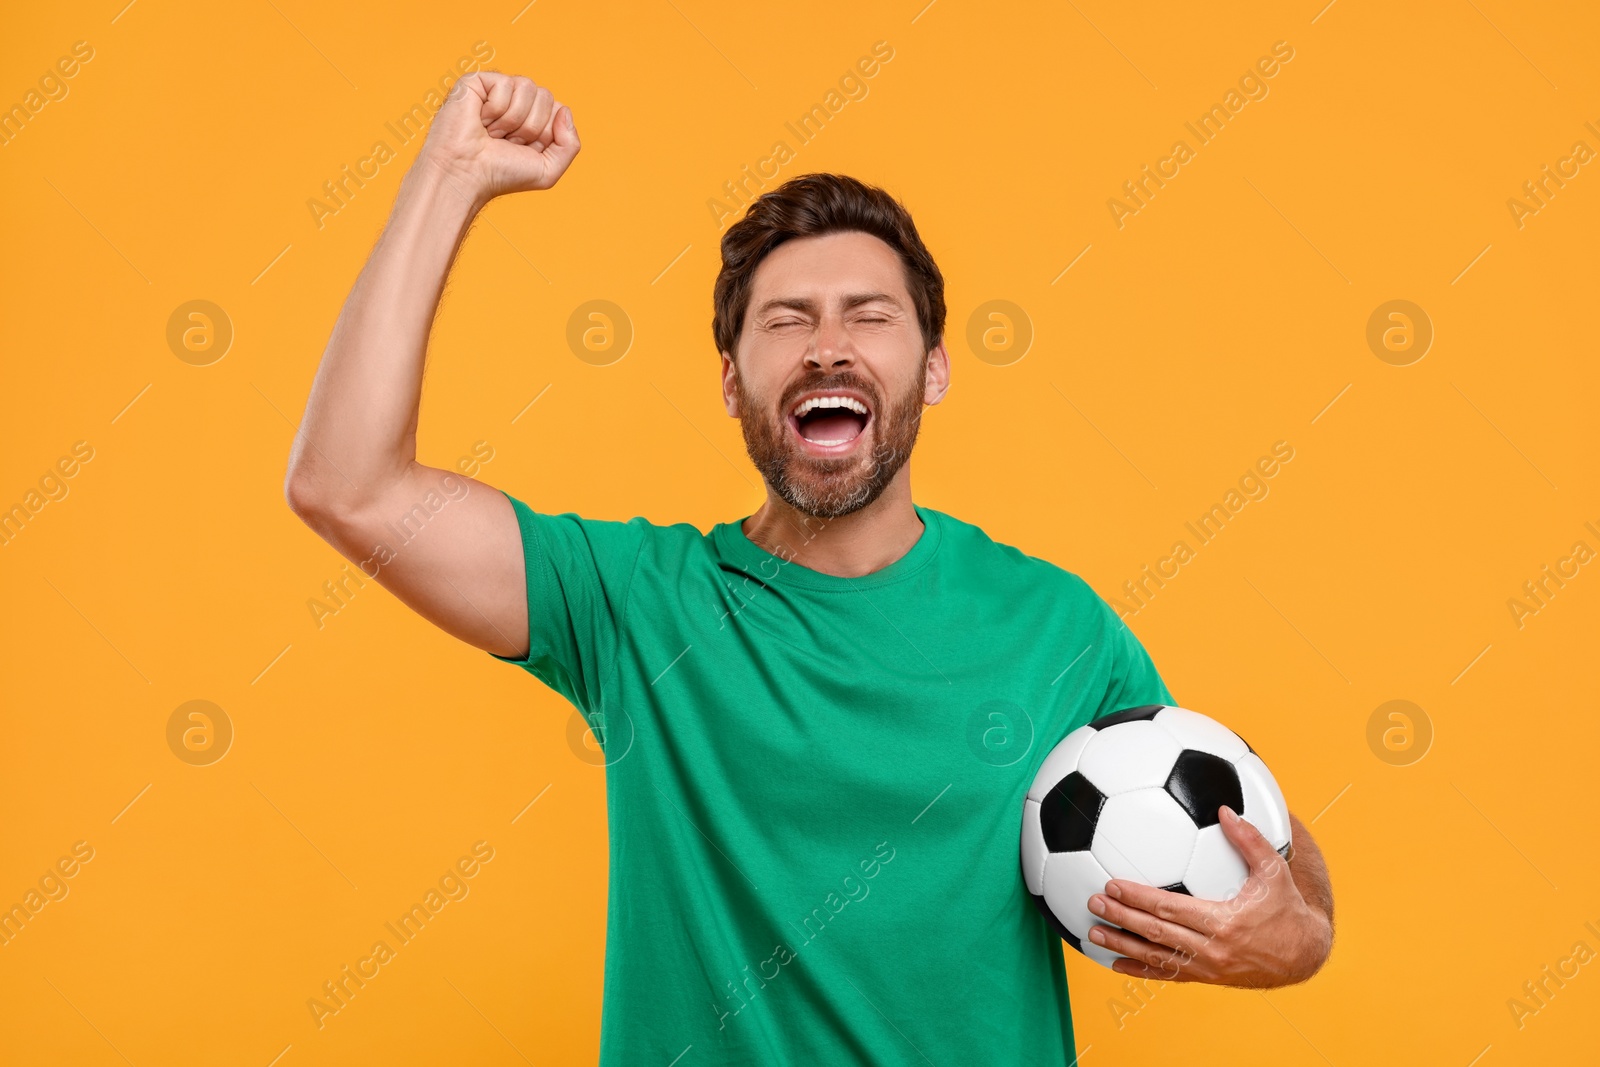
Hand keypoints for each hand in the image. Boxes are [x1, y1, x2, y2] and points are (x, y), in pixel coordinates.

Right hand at [419, 71, 579, 202]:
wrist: (467, 174)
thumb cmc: (502, 174)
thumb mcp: (548, 170)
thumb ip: (570, 145)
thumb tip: (564, 111)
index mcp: (535, 119)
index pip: (559, 110)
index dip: (546, 134)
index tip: (525, 150)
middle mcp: (518, 102)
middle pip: (546, 96)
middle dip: (530, 127)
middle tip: (506, 141)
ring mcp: (498, 90)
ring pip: (528, 87)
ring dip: (512, 119)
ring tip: (493, 132)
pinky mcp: (478, 81)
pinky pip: (505, 84)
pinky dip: (495, 109)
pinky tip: (480, 120)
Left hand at [1083, 805, 1331, 987]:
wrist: (1304, 955)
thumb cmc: (1287, 908)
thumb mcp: (1274, 871)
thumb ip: (1250, 840)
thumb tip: (1225, 809)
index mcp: (1225, 922)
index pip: (1171, 909)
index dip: (1139, 898)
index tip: (1112, 885)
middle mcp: (1212, 949)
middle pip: (1157, 934)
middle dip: (1121, 919)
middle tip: (1092, 904)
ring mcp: (1207, 968)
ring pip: (1157, 958)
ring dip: (1122, 945)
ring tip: (1093, 933)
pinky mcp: (1206, 978)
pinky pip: (1168, 975)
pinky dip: (1140, 969)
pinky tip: (1115, 963)